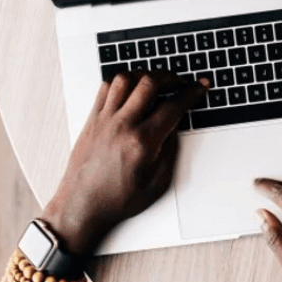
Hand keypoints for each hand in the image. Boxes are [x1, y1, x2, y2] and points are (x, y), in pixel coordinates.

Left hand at [41, 71, 206, 256]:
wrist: (82, 206)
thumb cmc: (116, 200)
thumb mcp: (157, 182)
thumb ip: (169, 151)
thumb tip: (174, 126)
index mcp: (142, 142)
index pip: (173, 106)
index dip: (191, 93)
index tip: (199, 87)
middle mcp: (122, 126)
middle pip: (149, 83)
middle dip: (170, 77)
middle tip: (179, 81)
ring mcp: (104, 120)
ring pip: (125, 79)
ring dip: (144, 74)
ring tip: (155, 80)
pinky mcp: (92, 120)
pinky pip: (106, 88)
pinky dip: (121, 81)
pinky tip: (129, 87)